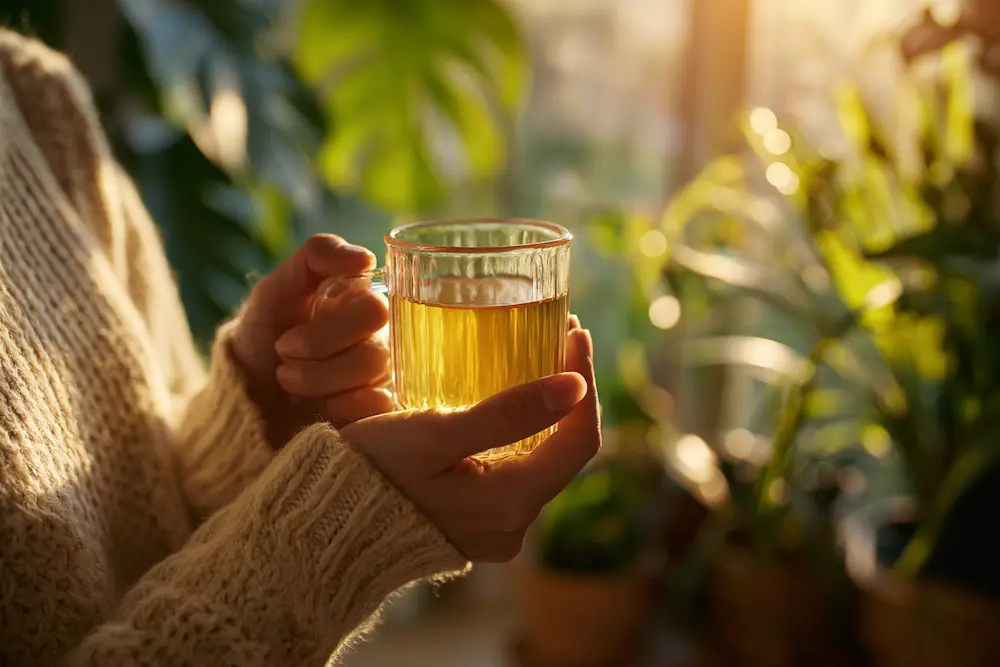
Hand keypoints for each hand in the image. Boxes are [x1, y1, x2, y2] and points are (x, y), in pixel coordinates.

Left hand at [230, 234, 391, 447]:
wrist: (248, 393)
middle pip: (376, 345)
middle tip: (284, 353)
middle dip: (318, 351)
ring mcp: (383, 374)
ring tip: (288, 378)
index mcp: (362, 303)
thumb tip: (366, 259)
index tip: (288, 333)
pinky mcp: (381, 409)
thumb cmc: (265, 334)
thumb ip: (317, 256)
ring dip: (316, 379)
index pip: (374, 308)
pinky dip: (339, 405)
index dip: (329, 326)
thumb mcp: (277, 288)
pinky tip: (318, 405)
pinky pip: (378, 405)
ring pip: (372, 373)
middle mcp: (381, 336)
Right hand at [341, 320, 599, 561]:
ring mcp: (496, 530)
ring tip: (532, 357)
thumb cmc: (370, 472)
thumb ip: (506, 413)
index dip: (585, 380)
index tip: (574, 331)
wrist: (321, 525)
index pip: (580, 440)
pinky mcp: (476, 526)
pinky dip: (519, 434)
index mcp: (511, 504)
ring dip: (545, 412)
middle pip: (564, 451)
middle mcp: (513, 526)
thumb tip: (576, 385)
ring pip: (540, 461)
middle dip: (567, 392)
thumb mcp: (435, 433)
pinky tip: (503, 401)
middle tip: (553, 334)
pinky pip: (514, 473)